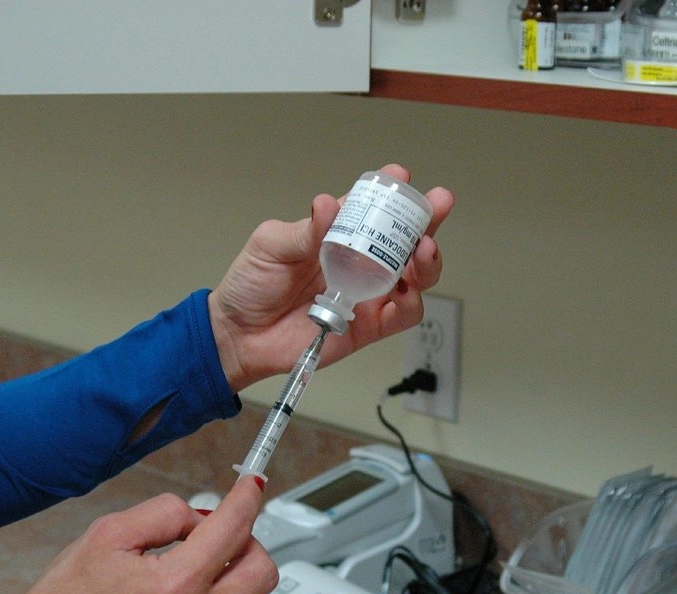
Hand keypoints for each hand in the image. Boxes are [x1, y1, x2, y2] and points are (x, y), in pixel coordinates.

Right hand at [0, 476, 276, 593]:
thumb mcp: (107, 534)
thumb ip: (165, 514)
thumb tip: (202, 518)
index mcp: (174, 585)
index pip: (235, 528)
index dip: (248, 498)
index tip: (252, 488)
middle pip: (264, 574)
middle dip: (250, 545)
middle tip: (224, 539)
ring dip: (240, 586)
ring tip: (203, 577)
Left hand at [208, 164, 455, 391]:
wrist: (239, 333)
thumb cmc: (251, 285)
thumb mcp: (271, 245)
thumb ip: (304, 230)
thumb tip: (327, 205)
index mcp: (338, 236)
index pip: (372, 209)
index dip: (391, 192)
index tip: (400, 176)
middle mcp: (359, 263)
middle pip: (405, 240)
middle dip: (427, 221)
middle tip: (436, 205)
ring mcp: (367, 295)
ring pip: (415, 277)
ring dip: (427, 261)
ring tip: (424, 249)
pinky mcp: (368, 327)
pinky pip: (401, 316)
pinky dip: (411, 302)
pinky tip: (407, 290)